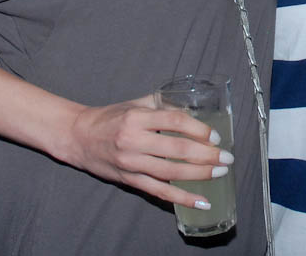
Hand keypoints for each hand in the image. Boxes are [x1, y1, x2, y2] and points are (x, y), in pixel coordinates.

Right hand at [63, 95, 232, 209]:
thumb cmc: (110, 117)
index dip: (198, 129)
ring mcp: (131, 163)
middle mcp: (134, 141)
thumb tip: (193, 109)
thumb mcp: (136, 104)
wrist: (78, 137)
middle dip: (206, 155)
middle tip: (226, 157)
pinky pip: (159, 192)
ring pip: (170, 172)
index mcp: (137, 118)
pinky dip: (182, 198)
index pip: (175, 122)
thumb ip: (163, 104)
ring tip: (219, 173)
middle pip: (177, 149)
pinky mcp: (129, 180)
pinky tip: (200, 201)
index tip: (215, 136)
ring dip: (199, 174)